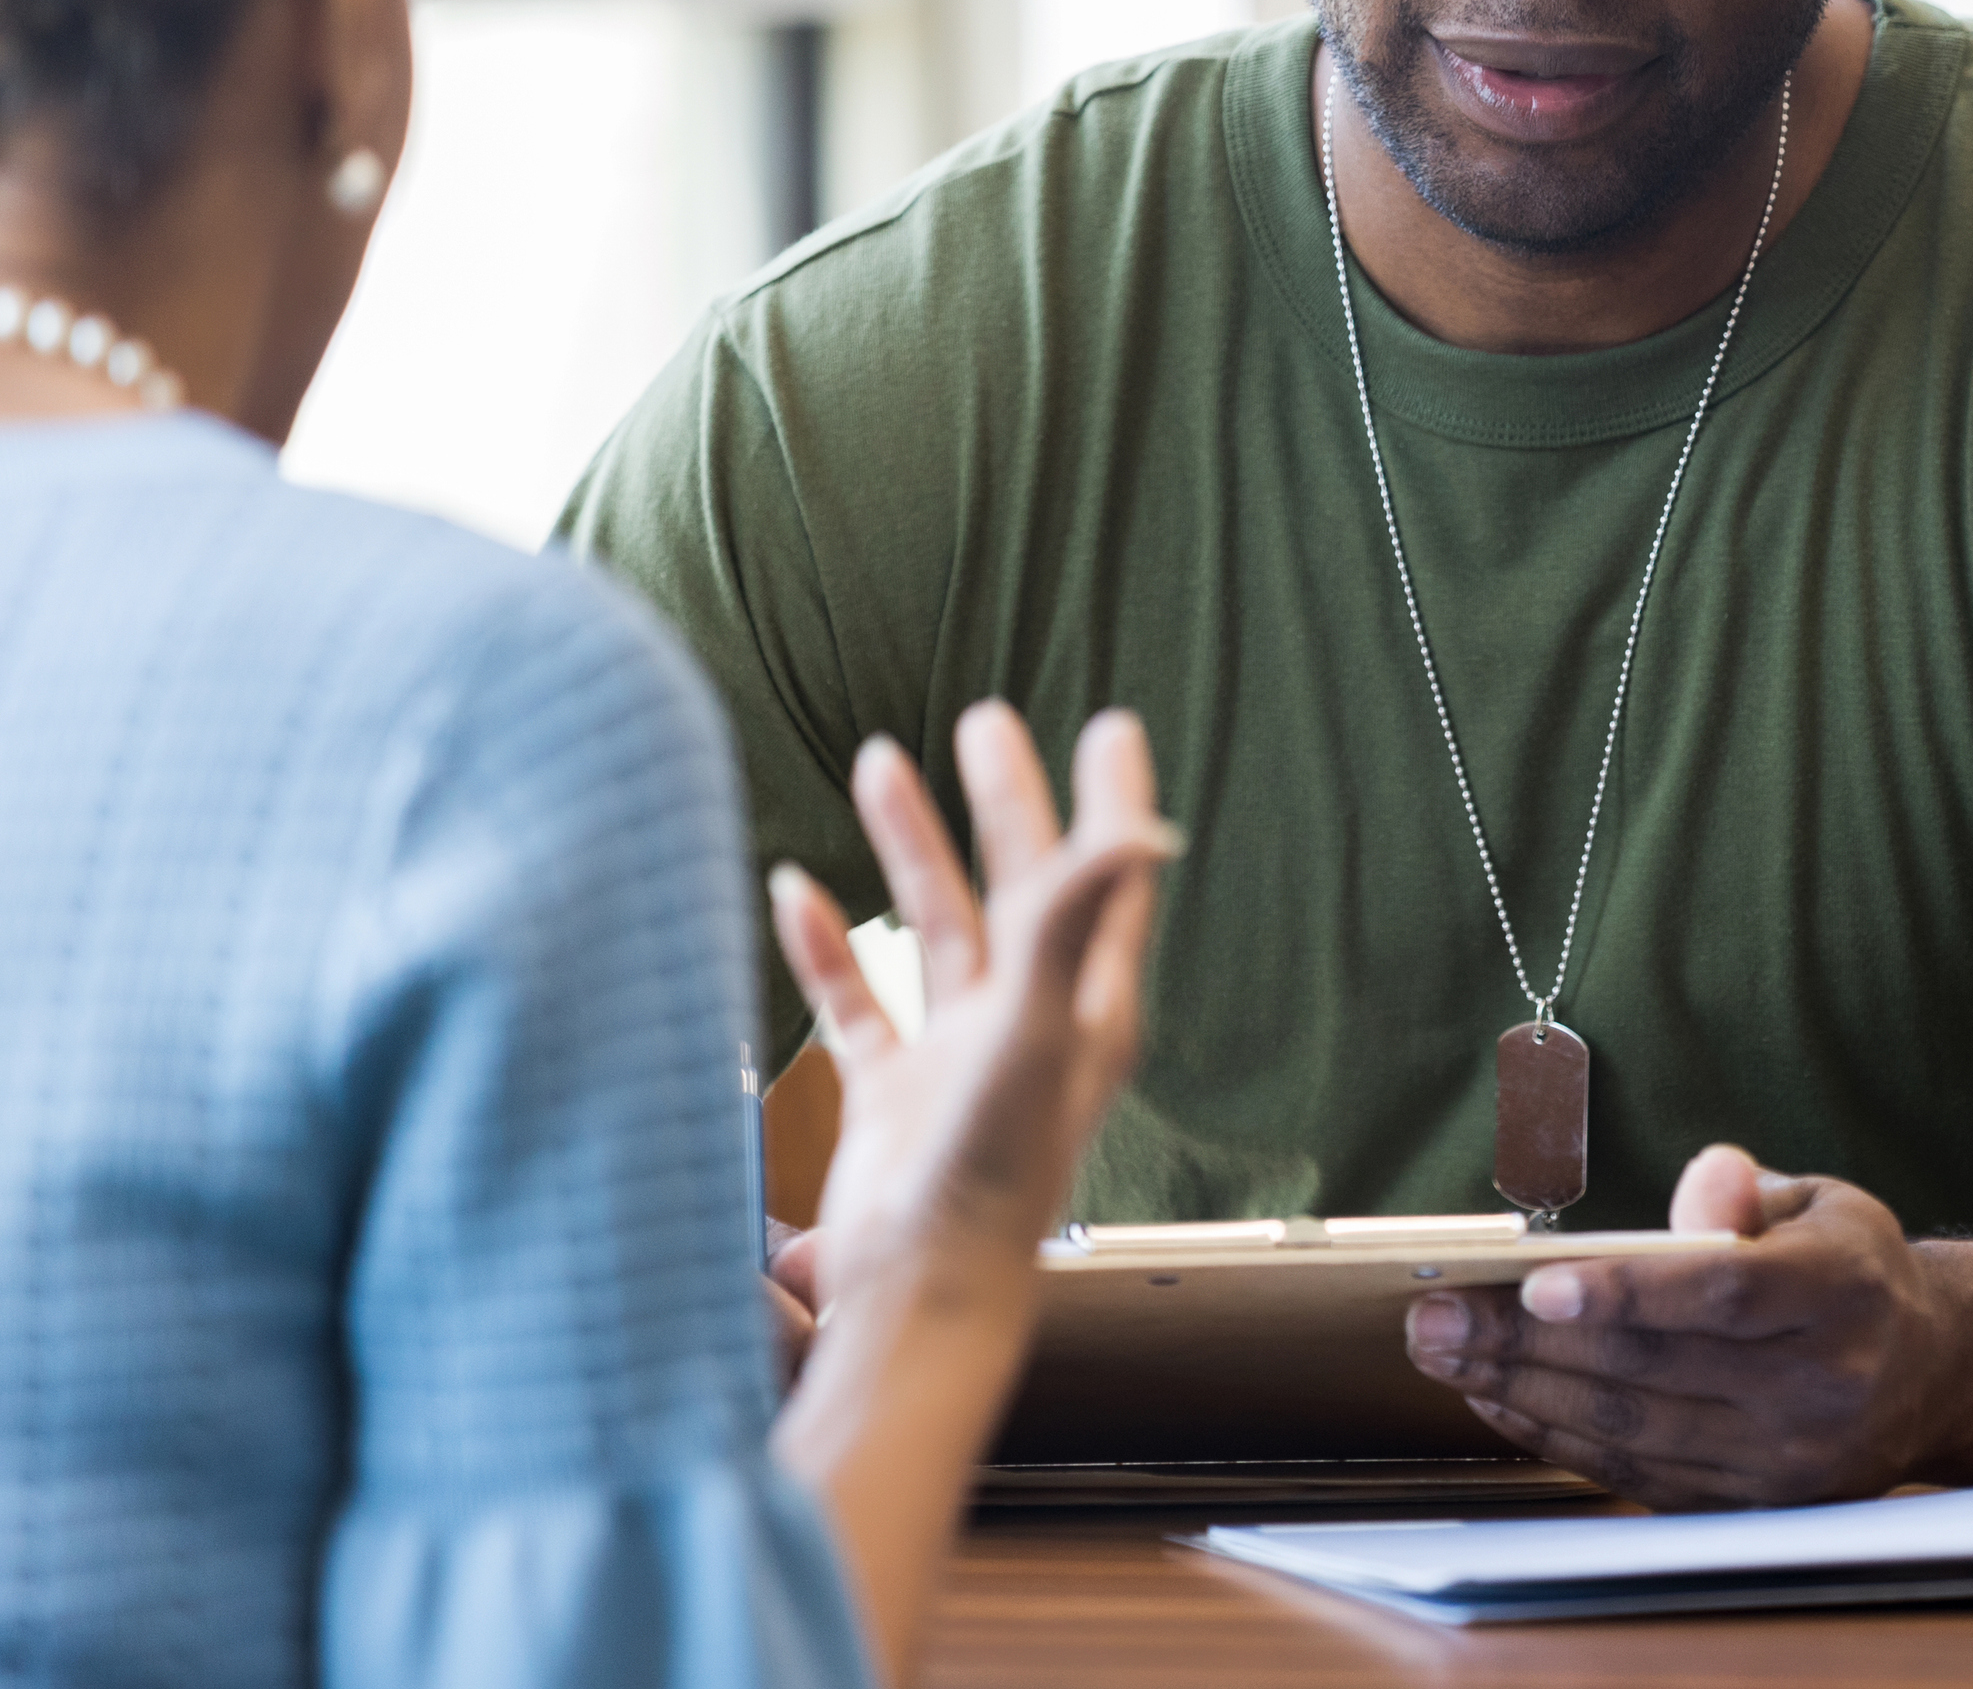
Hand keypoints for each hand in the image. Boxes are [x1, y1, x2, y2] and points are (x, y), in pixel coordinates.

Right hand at [767, 701, 1172, 1317]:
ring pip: (932, 930)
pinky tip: (791, 888)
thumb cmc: (996, 1167)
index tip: (1110, 724)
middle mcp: (1030, 1025)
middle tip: (984, 719)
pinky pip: (855, 1002)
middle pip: (1021, 887)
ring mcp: (956, 1059)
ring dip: (909, 850)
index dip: (1111, 803)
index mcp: (1089, 1008)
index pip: (1108, 881)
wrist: (920, 1290)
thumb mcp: (1042, 1026)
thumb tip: (1145, 829)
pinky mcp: (890, 1098)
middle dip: (1005, 804)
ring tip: (879, 759)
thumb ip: (1076, 923)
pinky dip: (826, 946)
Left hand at [1402, 1145, 1971, 1507]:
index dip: (1628, 1293)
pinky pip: (1634, 1473)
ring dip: (1522, 1390)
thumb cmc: (1850, 1272)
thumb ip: (1748, 1193)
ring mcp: (1787, 1458)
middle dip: (1527, 1343)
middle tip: (1437, 1315)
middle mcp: (1821, 1384)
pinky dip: (1556, 1437)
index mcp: (1842, 1291)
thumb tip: (1706, 1179)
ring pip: (1632, 1429)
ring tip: (1445, 1351)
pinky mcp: (1752, 1503)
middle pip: (1655, 1369)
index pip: (1725, 1294)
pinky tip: (1501, 1397)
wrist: (1931, 1374)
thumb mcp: (1820, 1204)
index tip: (1538, 1286)